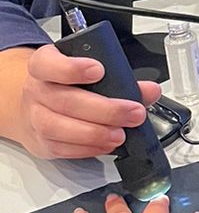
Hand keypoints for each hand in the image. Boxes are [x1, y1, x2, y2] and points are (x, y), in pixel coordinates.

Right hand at [1, 43, 159, 160]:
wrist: (35, 104)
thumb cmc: (66, 85)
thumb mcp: (88, 71)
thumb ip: (120, 79)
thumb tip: (150, 91)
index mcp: (45, 66)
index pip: (48, 64)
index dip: (72, 68)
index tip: (99, 71)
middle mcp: (37, 91)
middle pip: (64, 100)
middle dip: (104, 110)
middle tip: (132, 113)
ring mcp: (35, 118)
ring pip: (57, 128)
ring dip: (94, 134)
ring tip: (119, 134)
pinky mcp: (41, 143)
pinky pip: (60, 149)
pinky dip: (87, 149)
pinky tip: (105, 145)